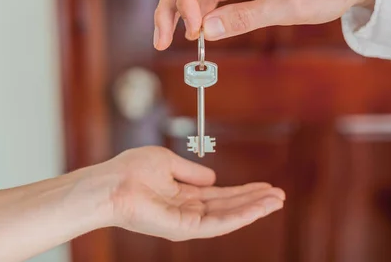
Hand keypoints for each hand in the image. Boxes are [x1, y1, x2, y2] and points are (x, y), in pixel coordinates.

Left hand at [80, 146, 283, 240]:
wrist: (110, 183)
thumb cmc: (130, 170)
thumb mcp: (167, 162)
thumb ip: (191, 172)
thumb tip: (213, 177)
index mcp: (184, 195)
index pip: (220, 195)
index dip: (244, 190)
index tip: (265, 185)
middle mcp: (188, 210)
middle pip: (229, 207)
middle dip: (255, 201)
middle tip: (280, 195)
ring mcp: (187, 222)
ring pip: (228, 217)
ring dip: (254, 209)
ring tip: (277, 201)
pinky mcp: (184, 228)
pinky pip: (218, 223)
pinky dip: (240, 216)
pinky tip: (258, 208)